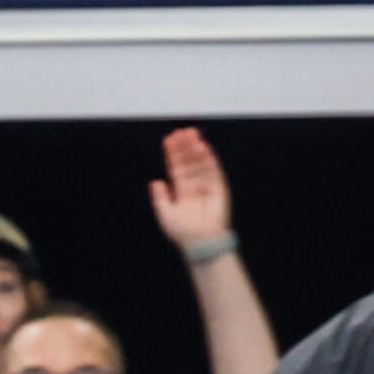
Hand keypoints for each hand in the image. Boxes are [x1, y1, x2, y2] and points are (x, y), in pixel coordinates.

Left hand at [148, 127, 233, 249]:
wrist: (200, 242)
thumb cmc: (182, 232)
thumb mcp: (165, 214)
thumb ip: (160, 198)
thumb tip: (155, 181)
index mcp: (181, 190)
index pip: (177, 167)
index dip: (173, 153)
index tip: (169, 139)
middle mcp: (194, 185)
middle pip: (189, 161)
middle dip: (185, 147)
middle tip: (181, 132)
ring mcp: (206, 185)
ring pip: (200, 163)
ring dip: (196, 149)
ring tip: (192, 135)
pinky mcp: (218, 188)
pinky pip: (213, 170)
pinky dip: (209, 159)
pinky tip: (203, 147)